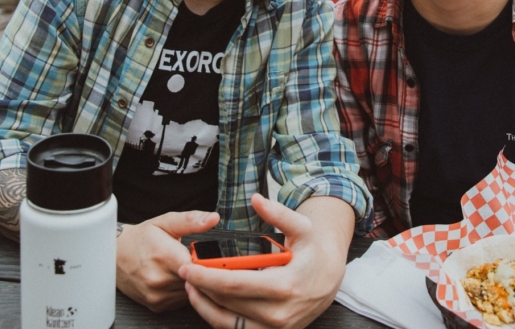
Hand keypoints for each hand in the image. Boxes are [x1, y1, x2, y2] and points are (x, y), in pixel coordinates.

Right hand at [116, 210, 219, 311]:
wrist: (116, 256)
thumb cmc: (142, 238)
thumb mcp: (165, 222)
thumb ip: (191, 220)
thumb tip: (213, 218)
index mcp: (164, 256)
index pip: (198, 267)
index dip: (208, 262)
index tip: (209, 256)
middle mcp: (159, 279)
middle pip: (196, 280)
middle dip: (200, 270)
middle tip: (194, 259)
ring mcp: (157, 295)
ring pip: (191, 292)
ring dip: (192, 282)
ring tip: (183, 267)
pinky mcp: (157, 305)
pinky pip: (181, 301)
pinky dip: (183, 290)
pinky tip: (175, 278)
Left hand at [179, 194, 353, 328]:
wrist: (330, 279)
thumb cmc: (313, 251)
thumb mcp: (302, 227)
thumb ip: (279, 213)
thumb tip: (256, 199)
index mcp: (285, 285)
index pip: (234, 284)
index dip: (206, 276)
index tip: (187, 265)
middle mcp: (279, 313)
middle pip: (227, 304)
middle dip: (200, 288)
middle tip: (184, 272)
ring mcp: (276, 328)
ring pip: (228, 323)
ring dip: (204, 306)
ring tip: (191, 287)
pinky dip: (218, 318)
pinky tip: (207, 301)